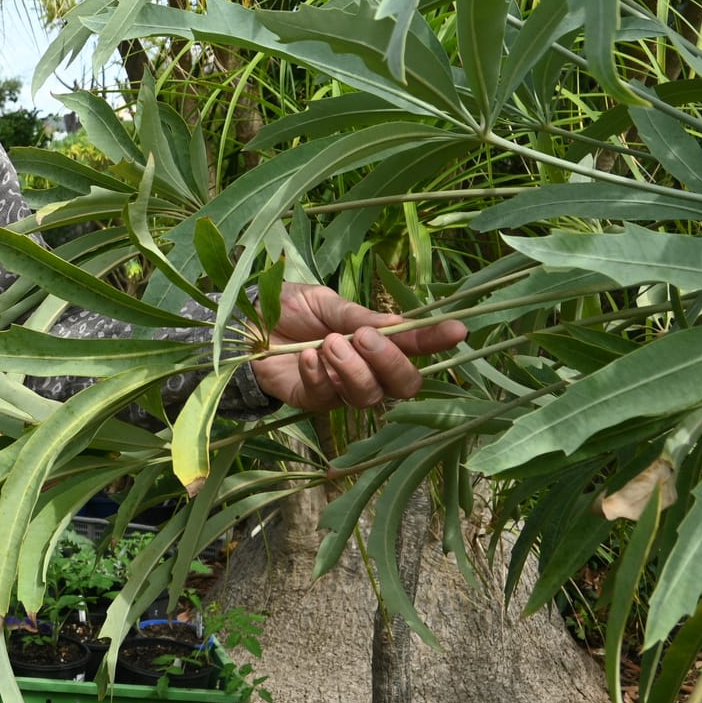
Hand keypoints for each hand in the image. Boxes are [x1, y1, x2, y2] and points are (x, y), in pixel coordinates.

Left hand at [250, 283, 464, 411]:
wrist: (244, 323)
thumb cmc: (288, 309)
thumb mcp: (324, 301)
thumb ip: (357, 315)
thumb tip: (399, 323)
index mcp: (375, 340)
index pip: (415, 346)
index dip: (437, 341)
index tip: (458, 329)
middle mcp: (366, 369)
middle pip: (403, 385)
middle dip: (391, 361)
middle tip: (364, 337)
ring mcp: (341, 388)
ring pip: (369, 396)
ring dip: (353, 369)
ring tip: (329, 343)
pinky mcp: (312, 401)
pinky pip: (328, 398)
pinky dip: (320, 376)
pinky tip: (308, 356)